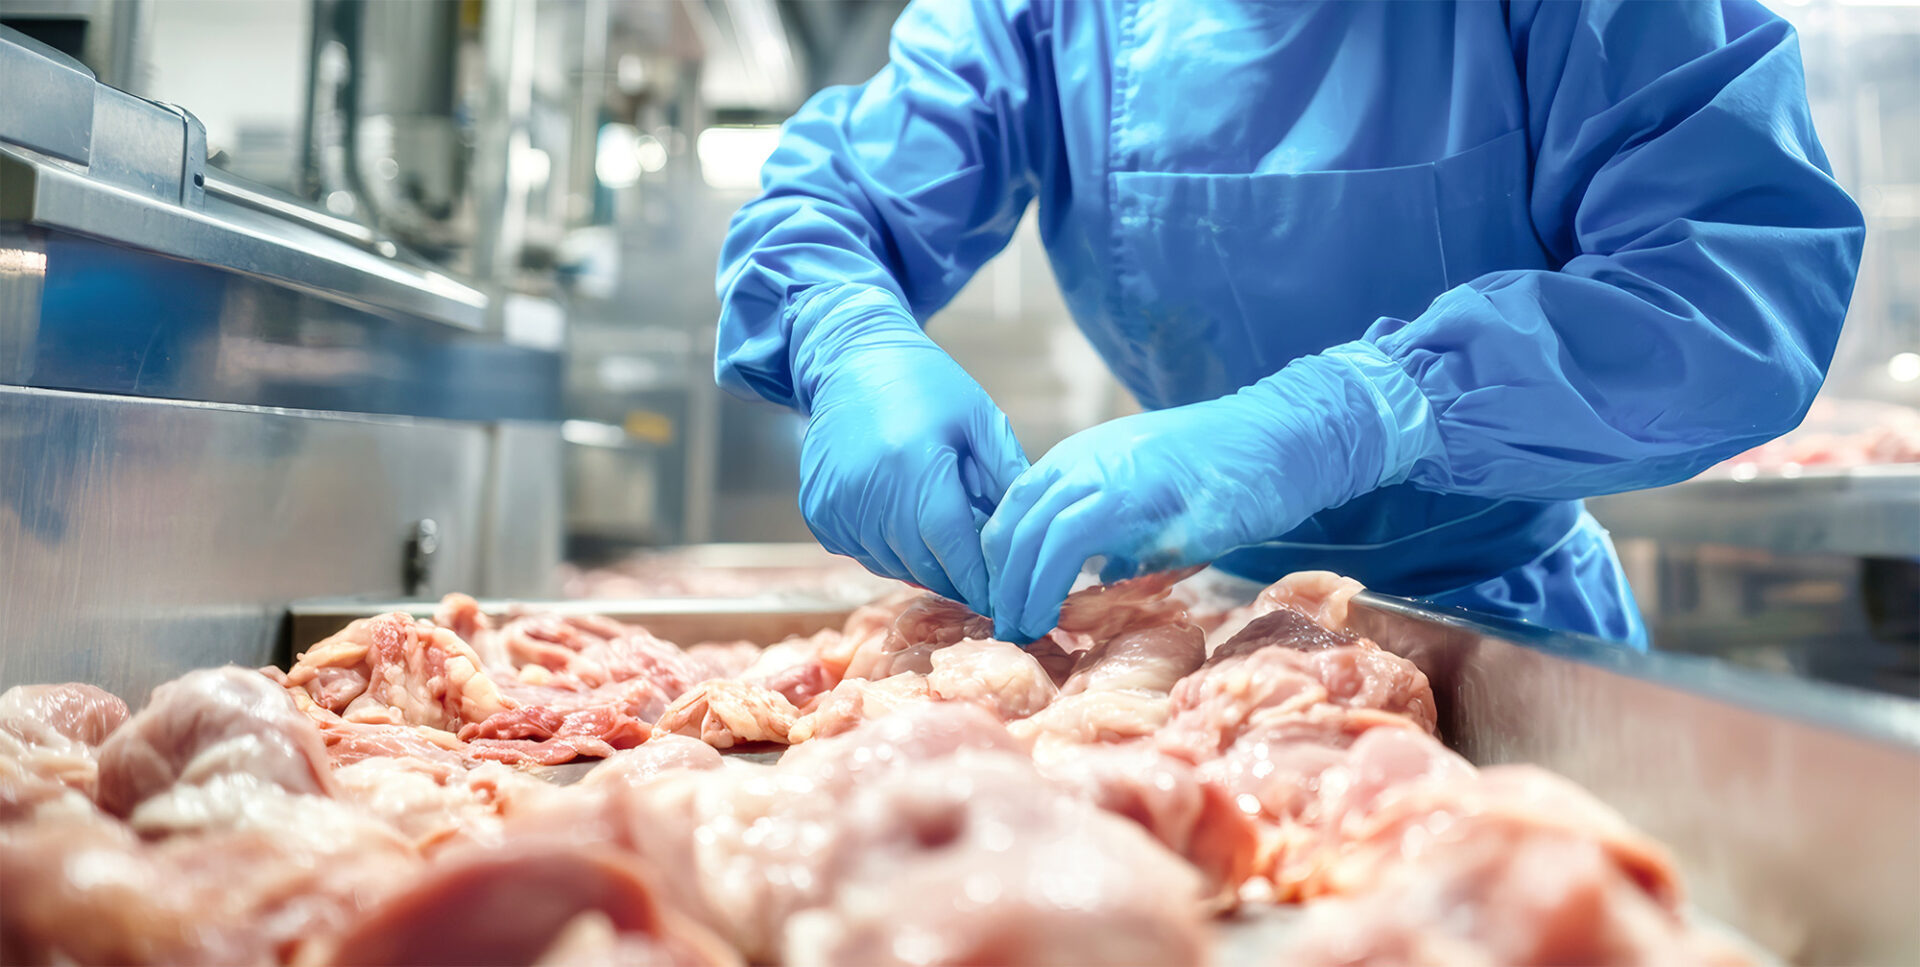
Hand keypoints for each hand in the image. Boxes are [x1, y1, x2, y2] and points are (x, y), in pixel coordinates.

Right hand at [797, 293, 1028, 613]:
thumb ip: (1008, 475)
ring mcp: (837, 505)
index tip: (1006, 598)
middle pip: (924, 564)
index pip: (953, 546)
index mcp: (915, 464)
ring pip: (894, 565)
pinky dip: (892, 552)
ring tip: (949, 545)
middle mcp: (868, 490)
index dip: (981, 579)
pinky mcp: (818, 513)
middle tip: (986, 581)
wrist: (852, 360)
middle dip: (959, 579)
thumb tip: (1034, 532)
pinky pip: (864, 554)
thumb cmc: (926, 386)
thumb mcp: (979, 418)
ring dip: (926, 566)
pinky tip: (908, 525)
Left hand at [982, 349, 1422, 641]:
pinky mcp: (1139, 499)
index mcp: (1081, 458)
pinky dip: (1051, 583)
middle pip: (1011, 525)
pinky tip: (1053, 616)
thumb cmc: (1228, 476)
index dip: (1000, 563)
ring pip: (1031, 533)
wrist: (1282, 440)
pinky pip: (1071, 540)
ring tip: (1021, 630)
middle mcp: (1084, 461)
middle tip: (1002, 628)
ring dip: (1019, 590)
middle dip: (999, 584)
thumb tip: (1094, 581)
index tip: (1003, 603)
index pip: (1014, 510)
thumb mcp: (1154, 499)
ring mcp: (1109, 476)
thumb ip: (1118, 534)